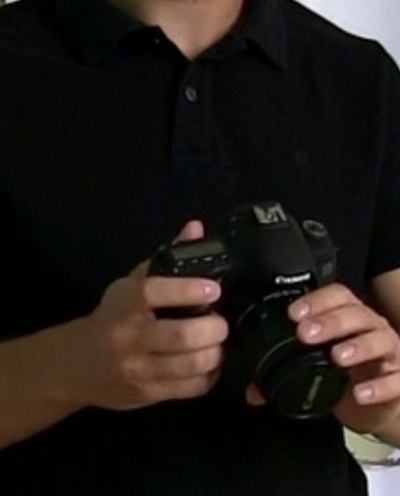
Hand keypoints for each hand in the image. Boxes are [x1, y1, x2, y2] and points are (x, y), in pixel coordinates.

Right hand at [50, 221, 227, 410]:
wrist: (77, 364)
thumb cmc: (111, 317)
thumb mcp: (130, 284)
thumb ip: (165, 258)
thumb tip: (196, 228)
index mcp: (123, 303)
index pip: (154, 292)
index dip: (188, 289)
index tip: (213, 288)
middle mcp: (128, 337)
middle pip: (181, 336)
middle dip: (214, 328)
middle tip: (222, 322)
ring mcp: (138, 370)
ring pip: (190, 365)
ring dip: (216, 352)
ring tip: (219, 341)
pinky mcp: (147, 394)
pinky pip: (191, 388)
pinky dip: (210, 375)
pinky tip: (209, 363)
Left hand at [287, 283, 399, 434]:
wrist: (381, 397)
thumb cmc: (348, 371)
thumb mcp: (317, 366)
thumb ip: (284, 374)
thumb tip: (254, 391)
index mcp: (348, 316)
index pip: (336, 296)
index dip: (315, 301)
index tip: (293, 313)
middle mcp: (370, 327)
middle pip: (355, 314)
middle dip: (330, 321)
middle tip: (305, 334)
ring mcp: (389, 351)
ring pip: (379, 339)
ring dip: (357, 346)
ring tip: (337, 356)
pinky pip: (396, 379)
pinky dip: (379, 385)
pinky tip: (360, 392)